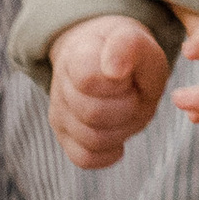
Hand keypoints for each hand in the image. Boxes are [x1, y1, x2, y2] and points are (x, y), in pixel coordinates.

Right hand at [47, 17, 168, 169]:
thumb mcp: (138, 41)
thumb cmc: (128, 53)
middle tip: (133, 92)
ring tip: (128, 108)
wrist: (110, 59)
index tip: (127, 74)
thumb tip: (113, 70)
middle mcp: (60, 85)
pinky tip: (119, 131)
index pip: (87, 79)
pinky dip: (108, 152)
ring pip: (92, 139)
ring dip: (122, 129)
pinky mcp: (65, 138)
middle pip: (93, 113)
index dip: (118, 82)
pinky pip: (86, 159)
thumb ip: (129, 45)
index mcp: (76, 55)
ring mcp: (60, 114)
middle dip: (126, 107)